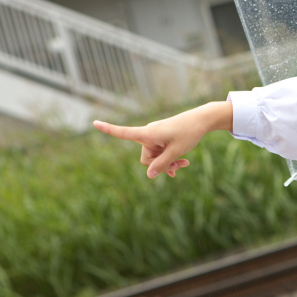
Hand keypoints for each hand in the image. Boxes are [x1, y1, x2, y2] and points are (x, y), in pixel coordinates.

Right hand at [93, 101, 231, 178]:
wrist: (202, 121)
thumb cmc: (189, 133)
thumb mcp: (176, 151)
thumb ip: (162, 164)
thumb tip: (149, 175)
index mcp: (149, 133)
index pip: (124, 133)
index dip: (109, 129)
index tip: (94, 123)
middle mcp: (149, 134)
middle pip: (146, 158)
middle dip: (160, 165)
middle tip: (178, 169)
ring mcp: (156, 137)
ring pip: (155, 157)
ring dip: (168, 162)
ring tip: (184, 164)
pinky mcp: (162, 138)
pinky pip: (161, 153)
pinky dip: (169, 158)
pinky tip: (182, 164)